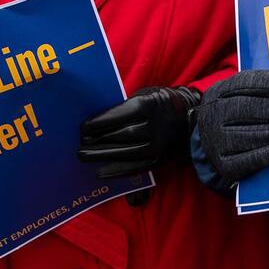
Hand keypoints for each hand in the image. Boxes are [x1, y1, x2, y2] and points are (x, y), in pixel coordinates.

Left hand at [78, 86, 201, 179]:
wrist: (188, 118)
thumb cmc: (159, 104)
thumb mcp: (145, 96)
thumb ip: (124, 108)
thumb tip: (97, 122)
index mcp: (147, 106)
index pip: (114, 117)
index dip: (96, 124)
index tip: (82, 128)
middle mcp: (153, 126)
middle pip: (117, 136)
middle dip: (96, 140)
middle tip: (80, 143)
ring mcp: (157, 145)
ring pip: (123, 152)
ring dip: (101, 155)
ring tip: (83, 156)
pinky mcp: (159, 160)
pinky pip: (134, 168)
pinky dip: (116, 170)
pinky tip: (100, 172)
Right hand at [195, 70, 268, 185]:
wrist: (210, 145)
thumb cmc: (237, 116)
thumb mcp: (241, 97)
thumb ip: (264, 92)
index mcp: (219, 92)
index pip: (246, 84)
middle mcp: (214, 114)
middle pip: (250, 109)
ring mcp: (216, 140)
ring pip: (249, 135)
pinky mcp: (222, 164)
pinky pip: (241, 162)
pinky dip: (260, 157)